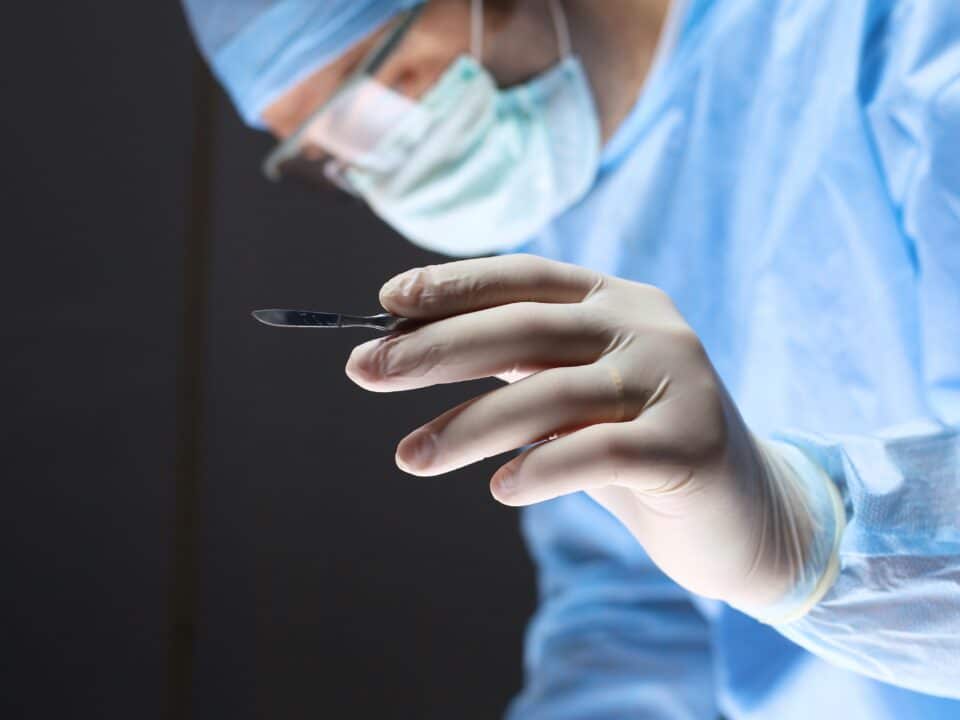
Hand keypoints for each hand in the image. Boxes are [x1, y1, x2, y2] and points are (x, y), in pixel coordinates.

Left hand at [346, 255, 821, 611]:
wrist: (748, 512)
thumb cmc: (640, 448)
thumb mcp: (578, 393)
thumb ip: (520, 367)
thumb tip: (410, 347)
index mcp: (618, 301)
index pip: (525, 277)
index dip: (455, 283)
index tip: (388, 302)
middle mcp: (649, 327)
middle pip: (526, 328)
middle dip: (435, 350)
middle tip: (365, 372)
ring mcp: (676, 382)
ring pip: (551, 395)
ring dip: (467, 427)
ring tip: (409, 457)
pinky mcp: (691, 445)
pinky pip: (599, 452)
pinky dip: (540, 468)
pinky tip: (500, 489)